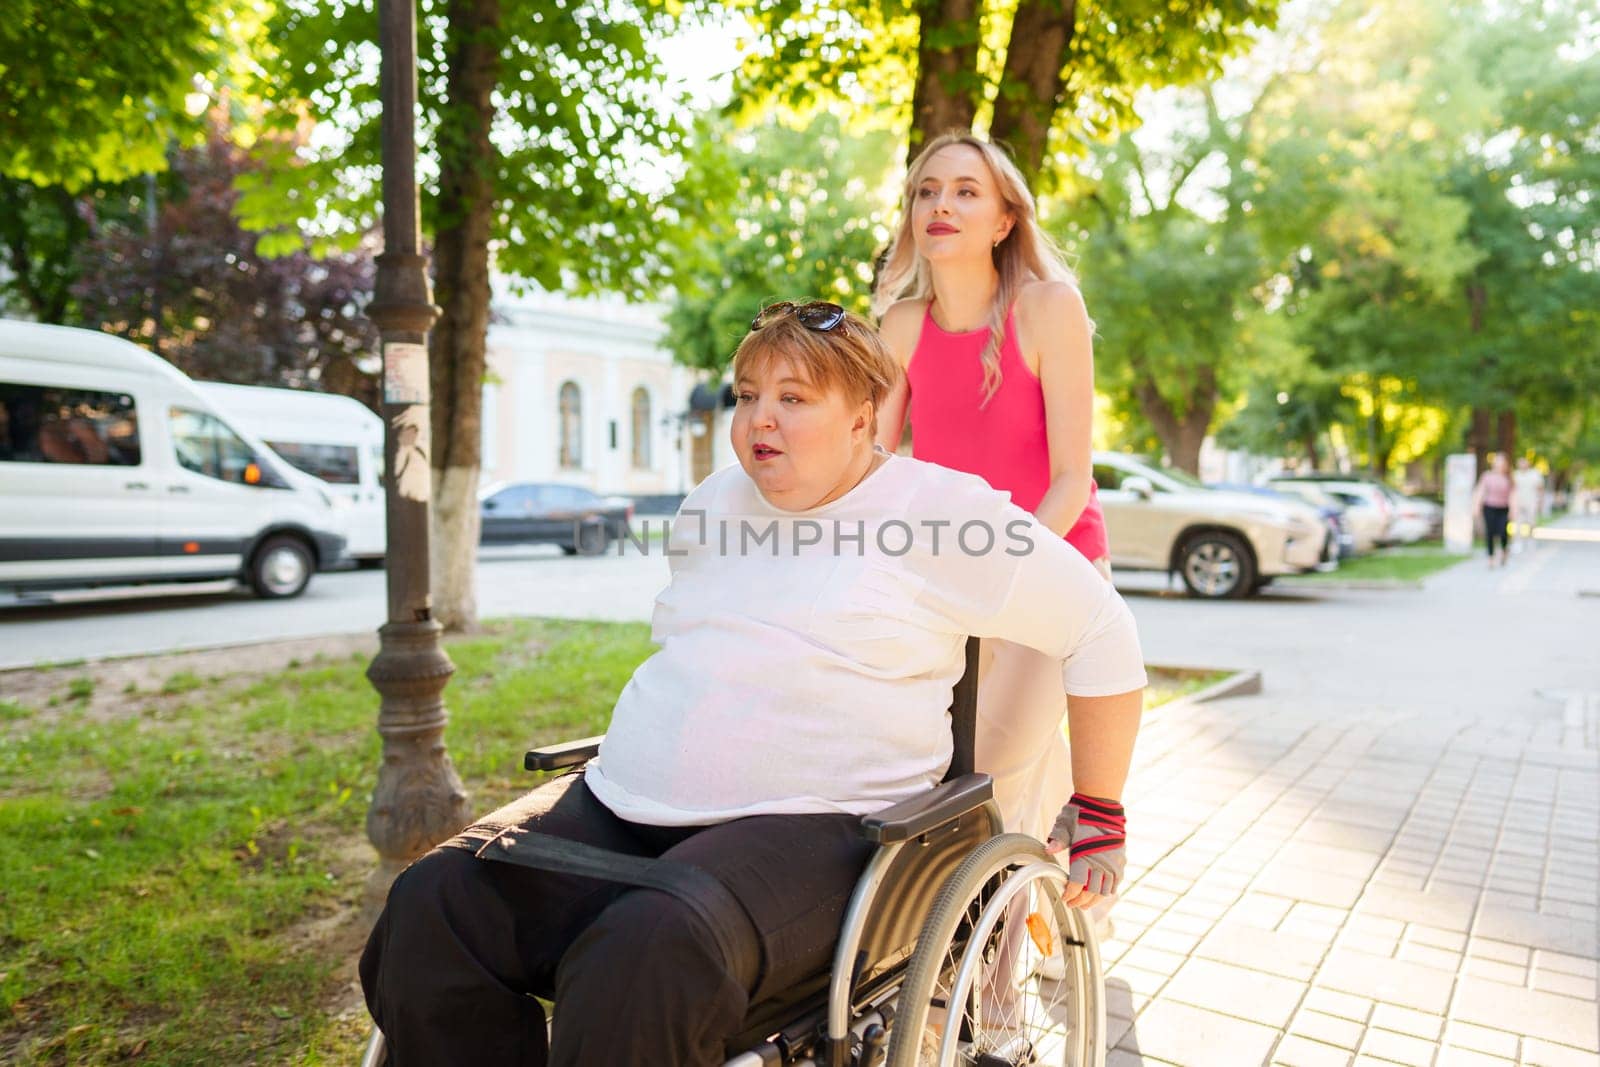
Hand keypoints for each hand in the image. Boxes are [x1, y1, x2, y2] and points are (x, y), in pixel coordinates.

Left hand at [1045, 793, 1125, 908]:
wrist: (1103, 804)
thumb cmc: (1081, 814)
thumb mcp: (1064, 825)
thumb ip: (1057, 840)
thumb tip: (1048, 849)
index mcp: (1084, 855)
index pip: (1077, 885)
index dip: (1070, 895)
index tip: (1065, 898)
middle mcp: (1100, 862)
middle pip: (1091, 893)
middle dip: (1081, 902)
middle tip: (1072, 904)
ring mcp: (1112, 862)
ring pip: (1105, 891)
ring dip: (1095, 900)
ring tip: (1085, 903)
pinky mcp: (1120, 860)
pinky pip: (1117, 882)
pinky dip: (1109, 891)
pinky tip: (1100, 893)